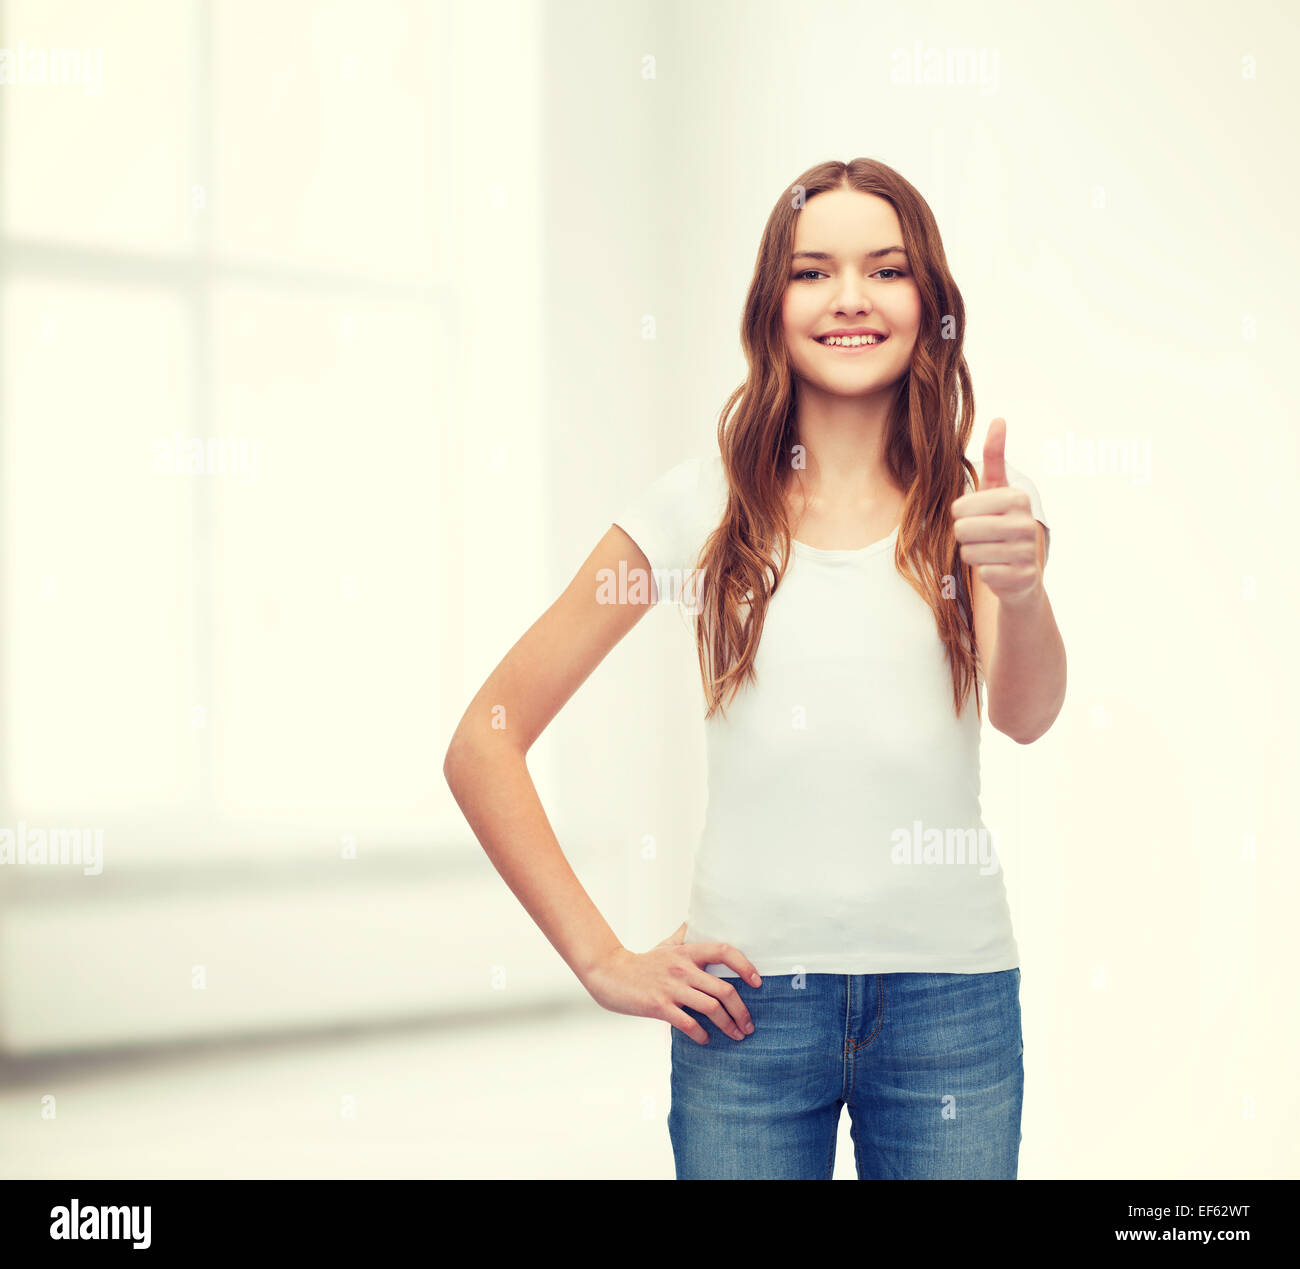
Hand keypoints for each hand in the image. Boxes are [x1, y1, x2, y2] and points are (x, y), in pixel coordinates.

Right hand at [581, 922, 761, 1044]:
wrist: (610, 974)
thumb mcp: (665, 946)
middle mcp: (682, 968)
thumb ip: (683, 936)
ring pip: (711, 1007)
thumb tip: (694, 921)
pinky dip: (702, 1034)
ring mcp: (671, 988)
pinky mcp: (659, 1006)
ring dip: (728, 1025)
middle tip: (748, 1026)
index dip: (745, 965)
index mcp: (687, 952)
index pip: (724, 951)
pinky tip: (706, 1040)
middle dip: (741, 1010)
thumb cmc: (641, 963)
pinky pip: (688, 1023)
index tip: (757, 982)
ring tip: (735, 1035)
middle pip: (724, 989)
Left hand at [950, 417, 1042, 607]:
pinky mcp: (1022, 578)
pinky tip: (998, 569)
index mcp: (1017, 498)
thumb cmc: (1000, 526)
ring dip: (973, 554)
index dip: (960, 515)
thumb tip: (998, 418)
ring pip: (969, 552)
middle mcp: (1026, 523)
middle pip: (962, 530)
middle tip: (981, 537)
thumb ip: (995, 457)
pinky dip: (984, 572)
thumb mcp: (997, 491)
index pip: (960, 507)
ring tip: (990, 552)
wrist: (1021, 574)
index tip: (975, 516)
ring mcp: (1026, 552)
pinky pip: (982, 572)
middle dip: (964, 536)